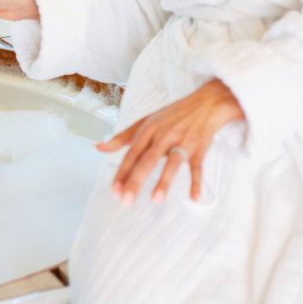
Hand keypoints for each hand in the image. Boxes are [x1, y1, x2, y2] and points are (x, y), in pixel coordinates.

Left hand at [96, 79, 243, 202]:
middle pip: (147, 160)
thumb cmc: (171, 115)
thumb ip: (122, 138)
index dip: (122, 172)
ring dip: (164, 181)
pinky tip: (194, 197)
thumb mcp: (145, 122)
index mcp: (148, 130)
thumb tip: (97, 148)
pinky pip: (197, 166)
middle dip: (136, 180)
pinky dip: (197, 181)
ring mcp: (182, 141)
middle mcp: (163, 135)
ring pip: (172, 162)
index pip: (132, 154)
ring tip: (155, 199)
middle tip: (127, 200)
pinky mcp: (199, 147)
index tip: (115, 190)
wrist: (205, 103)